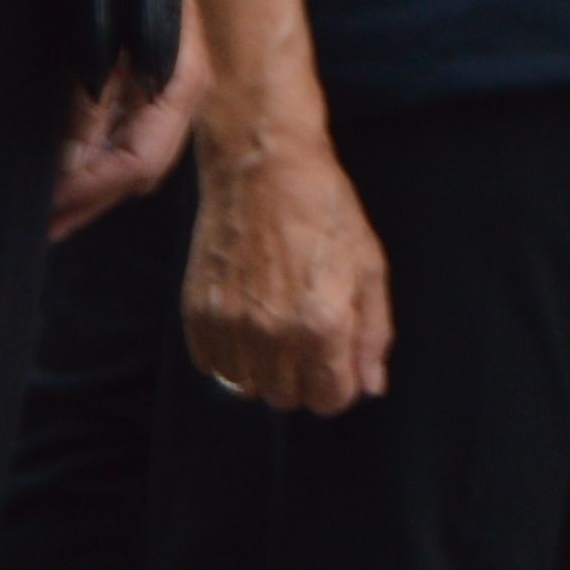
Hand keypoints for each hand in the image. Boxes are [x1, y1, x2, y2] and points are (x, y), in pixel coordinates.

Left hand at [53, 25, 207, 238]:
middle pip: (139, 171)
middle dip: (87, 204)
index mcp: (182, 81)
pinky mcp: (149, 82)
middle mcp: (183, 92)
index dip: (90, 190)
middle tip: (37, 233)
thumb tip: (70, 164)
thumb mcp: (96, 39)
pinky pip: (126, 138)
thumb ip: (86, 102)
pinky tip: (64, 175)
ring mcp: (169, 88)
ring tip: (46, 215)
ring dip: (91, 189)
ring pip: (134, 160)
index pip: (139, 162)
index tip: (45, 209)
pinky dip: (95, 162)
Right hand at [188, 130, 393, 413]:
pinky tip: (248, 316)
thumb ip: (373, 334)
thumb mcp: (370, 267)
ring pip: (248, 388)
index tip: (339, 356)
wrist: (262, 169)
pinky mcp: (197, 314)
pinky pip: (213, 365)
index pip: (329, 401)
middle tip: (310, 332)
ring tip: (277, 321)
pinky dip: (231, 353)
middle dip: (305, 376)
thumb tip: (371, 387)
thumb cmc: (325, 212)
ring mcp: (229, 326)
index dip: (339, 382)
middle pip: (288, 398)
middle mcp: (272, 335)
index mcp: (322, 325)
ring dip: (266, 367)